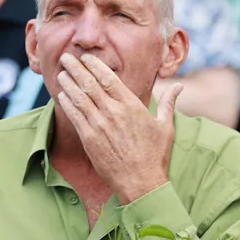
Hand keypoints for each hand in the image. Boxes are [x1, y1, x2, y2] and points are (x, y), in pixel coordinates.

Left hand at [55, 53, 181, 202]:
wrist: (140, 182)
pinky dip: (66, 103)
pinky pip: (74, 116)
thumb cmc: (155, 155)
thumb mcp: (165, 126)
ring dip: (68, 83)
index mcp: (131, 106)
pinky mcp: (89, 138)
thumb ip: (168, 103)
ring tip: (61, 73)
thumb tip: (179, 87)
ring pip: (79, 97)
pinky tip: (61, 95)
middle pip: (90, 83)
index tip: (86, 57)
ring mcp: (100, 125)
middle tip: (66, 58)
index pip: (109, 78)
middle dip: (76, 68)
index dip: (95, 65)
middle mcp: (114, 112)